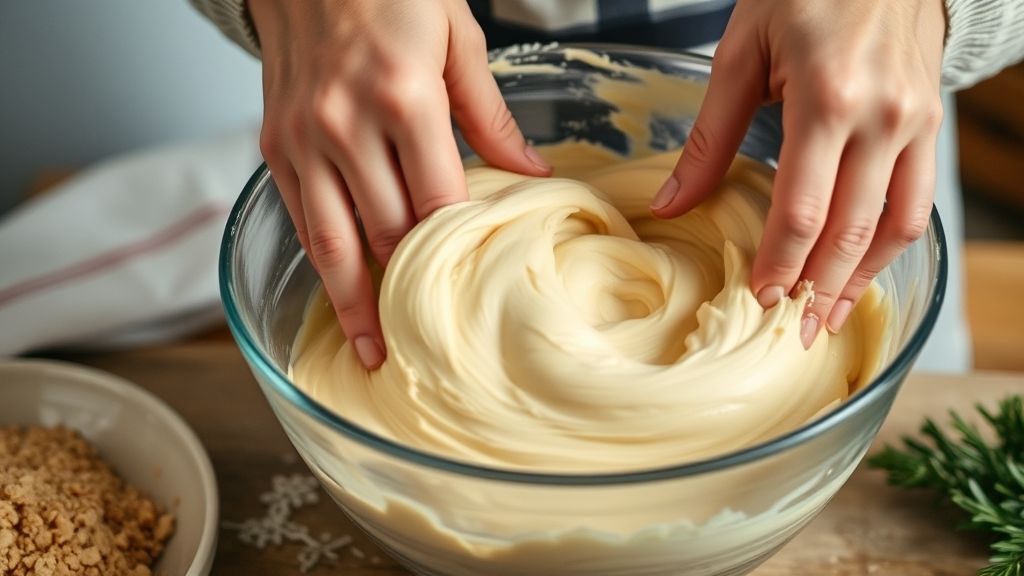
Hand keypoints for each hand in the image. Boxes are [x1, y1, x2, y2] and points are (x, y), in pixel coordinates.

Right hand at [249, 0, 550, 367]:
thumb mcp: (458, 36)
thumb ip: (490, 114)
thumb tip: (530, 173)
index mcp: (404, 97)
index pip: (437, 203)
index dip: (456, 256)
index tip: (473, 296)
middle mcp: (346, 125)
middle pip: (386, 233)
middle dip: (409, 293)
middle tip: (433, 344)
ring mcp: (303, 138)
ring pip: (331, 242)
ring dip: (353, 304)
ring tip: (372, 353)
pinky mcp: (274, 143)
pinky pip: (300, 217)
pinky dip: (322, 262)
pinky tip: (340, 293)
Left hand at [651, 0, 945, 347]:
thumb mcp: (741, 53)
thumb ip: (709, 136)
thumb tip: (674, 204)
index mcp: (828, 98)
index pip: (803, 208)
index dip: (781, 263)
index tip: (759, 300)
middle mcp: (882, 118)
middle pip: (851, 231)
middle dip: (818, 290)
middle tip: (791, 334)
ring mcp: (915, 124)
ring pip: (894, 228)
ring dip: (859, 282)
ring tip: (825, 319)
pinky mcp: (931, 126)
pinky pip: (916, 204)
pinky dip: (888, 248)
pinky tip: (859, 273)